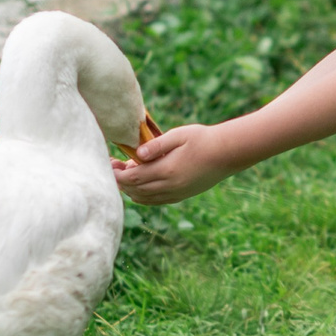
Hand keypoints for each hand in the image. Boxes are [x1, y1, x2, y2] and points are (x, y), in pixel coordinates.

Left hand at [113, 123, 237, 205]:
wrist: (227, 153)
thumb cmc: (202, 139)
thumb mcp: (179, 135)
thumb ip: (156, 145)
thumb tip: (137, 154)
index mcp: (167, 170)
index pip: (133, 178)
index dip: (117, 173)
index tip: (109, 163)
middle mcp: (170, 187)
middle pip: (135, 189)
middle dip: (120, 180)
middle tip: (113, 165)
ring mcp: (176, 193)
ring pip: (144, 198)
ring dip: (130, 188)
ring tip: (125, 173)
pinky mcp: (181, 195)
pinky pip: (155, 201)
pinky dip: (142, 196)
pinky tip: (139, 185)